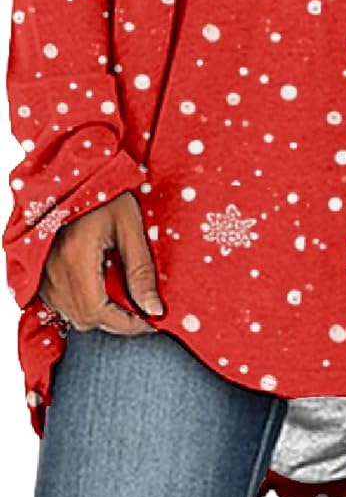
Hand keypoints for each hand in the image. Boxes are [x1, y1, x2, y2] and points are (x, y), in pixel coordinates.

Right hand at [38, 190, 164, 334]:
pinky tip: (102, 290)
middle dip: (117, 321)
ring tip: (125, 299)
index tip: (150, 321)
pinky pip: (60, 303)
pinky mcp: (41, 270)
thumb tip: (153, 308)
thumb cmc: (106, 192)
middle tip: (142, 311)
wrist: (78, 172)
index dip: (127, 324)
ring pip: (72, 314)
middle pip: (85, 318)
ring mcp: (43, 271)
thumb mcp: (130, 226)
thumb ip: (141, 270)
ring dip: (100, 314)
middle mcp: (54, 269)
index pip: (100, 312)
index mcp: (76, 257)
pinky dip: (83, 305)